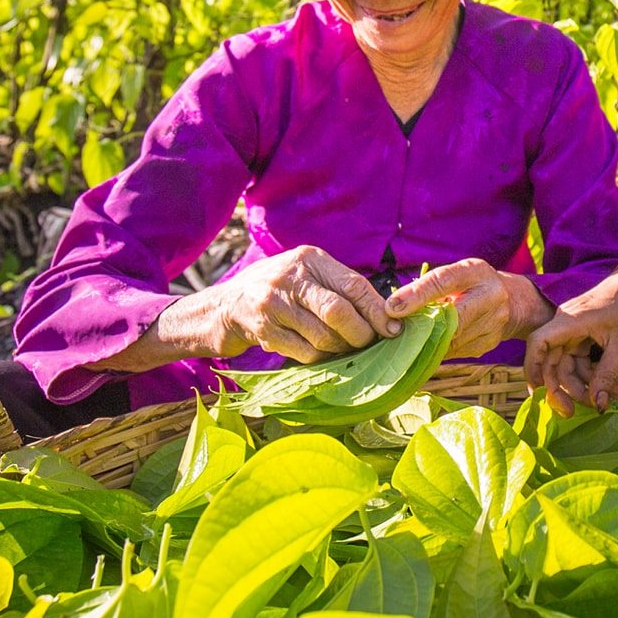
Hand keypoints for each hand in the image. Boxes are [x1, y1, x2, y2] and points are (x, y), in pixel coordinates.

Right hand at [176, 245, 399, 362]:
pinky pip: (305, 352)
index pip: (354, 284)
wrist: (222, 306)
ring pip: (323, 336)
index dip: (377, 310)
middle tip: (370, 344)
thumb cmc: (277, 291)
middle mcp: (291, 277)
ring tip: (345, 349)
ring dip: (341, 349)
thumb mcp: (305, 275)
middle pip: (339, 311)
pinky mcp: (262, 330)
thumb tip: (386, 311)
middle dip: (362, 333)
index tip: (394, 328)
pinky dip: (320, 357)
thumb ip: (338, 286)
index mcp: (309, 259)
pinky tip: (322, 354)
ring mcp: (273, 304)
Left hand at [386, 258, 549, 359]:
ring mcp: (495, 321)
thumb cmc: (472, 285)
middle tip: (399, 333)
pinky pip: (458, 351)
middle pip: (453, 317)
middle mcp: (490, 295)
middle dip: (424, 327)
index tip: (393, 307)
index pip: (443, 280)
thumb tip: (395, 308)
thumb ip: (431, 287)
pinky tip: (431, 346)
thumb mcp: (457, 275)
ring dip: (429, 341)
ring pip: (454, 339)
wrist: (513, 303)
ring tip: (410, 341)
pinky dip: (441, 350)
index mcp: (476, 272)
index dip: (417, 295)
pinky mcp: (491, 342)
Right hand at [521, 257, 617, 416]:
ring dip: (580, 384)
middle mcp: (564, 324)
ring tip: (605, 399)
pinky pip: (577, 359)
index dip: (532, 370)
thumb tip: (598, 406)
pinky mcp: (580, 333)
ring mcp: (571, 329)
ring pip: (565, 364)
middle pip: (551, 361)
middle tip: (572, 413)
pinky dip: (589, 374)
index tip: (538, 394)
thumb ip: (607, 376)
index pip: (538, 344)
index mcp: (569, 321)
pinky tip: (608, 388)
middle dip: (561, 389)